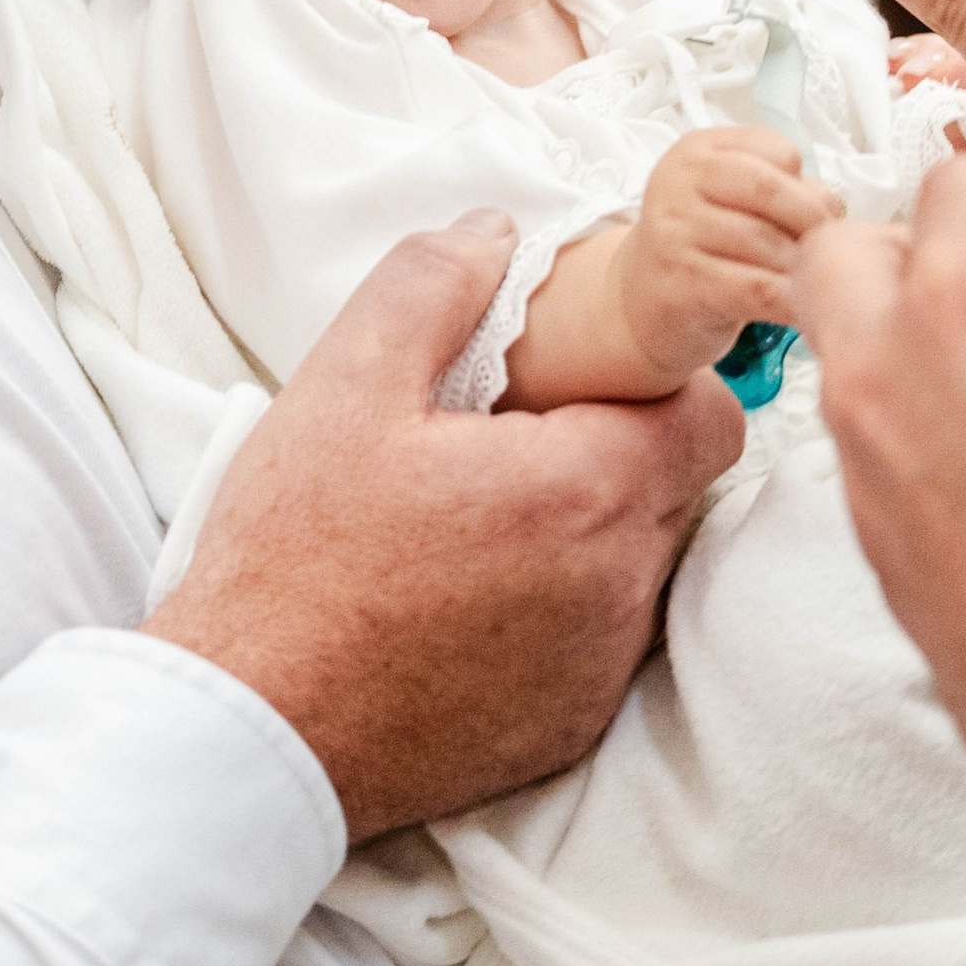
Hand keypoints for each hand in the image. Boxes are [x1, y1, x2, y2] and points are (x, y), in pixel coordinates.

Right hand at [148, 213, 743, 840]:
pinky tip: (466, 600)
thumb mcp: (340, 388)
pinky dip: (559, 612)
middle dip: (617, 451)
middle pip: (678, 490)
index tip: (583, 378)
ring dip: (588, 535)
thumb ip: (431, 287)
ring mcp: (597, 670)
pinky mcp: (567, 730)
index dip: (658, 384)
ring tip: (477, 524)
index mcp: (580, 491)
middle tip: (509, 443)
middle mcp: (617, 588)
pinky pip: (601, 645)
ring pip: (641, 568)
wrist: (253, 729)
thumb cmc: (292, 560)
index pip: (712, 416)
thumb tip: (493, 235)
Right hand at [617, 129, 842, 378]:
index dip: (809, 184)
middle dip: (814, 223)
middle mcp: (679, 182)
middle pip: (772, 190)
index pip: (776, 150)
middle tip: (827, 252)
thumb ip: (777, 190)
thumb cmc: (699, 247)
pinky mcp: (682, 281)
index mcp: (697, 151)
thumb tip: (832, 207)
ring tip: (811, 282)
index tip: (817, 214)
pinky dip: (790, 302)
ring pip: (767, 244)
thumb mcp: (727, 201)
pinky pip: (757, 289)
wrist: (640, 302)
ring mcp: (675, 230)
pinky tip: (800, 308)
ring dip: (803, 268)